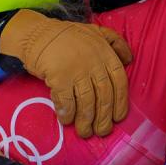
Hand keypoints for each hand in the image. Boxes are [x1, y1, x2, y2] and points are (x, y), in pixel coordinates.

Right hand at [0, 9, 131, 137]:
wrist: (36, 33)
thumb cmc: (67, 35)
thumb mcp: (96, 31)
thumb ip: (115, 43)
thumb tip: (129, 60)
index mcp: (106, 54)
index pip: (120, 82)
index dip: (121, 102)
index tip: (118, 118)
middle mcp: (95, 63)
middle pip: (104, 96)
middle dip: (104, 118)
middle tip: (102, 132)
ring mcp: (78, 71)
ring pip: (87, 102)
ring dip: (86, 121)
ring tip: (84, 133)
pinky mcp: (60, 78)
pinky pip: (67, 101)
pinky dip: (67, 114)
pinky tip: (66, 121)